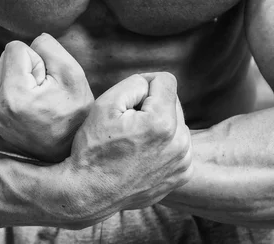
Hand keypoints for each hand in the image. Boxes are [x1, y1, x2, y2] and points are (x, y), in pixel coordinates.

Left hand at [0, 33, 93, 162]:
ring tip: (37, 101)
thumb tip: (33, 39)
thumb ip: (50, 48)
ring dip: (21, 78)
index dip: (37, 60)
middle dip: (27, 68)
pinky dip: (14, 89)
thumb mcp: (73, 76)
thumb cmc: (74, 115)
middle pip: (5, 57)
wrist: (66, 152)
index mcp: (12, 96)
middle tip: (43, 93)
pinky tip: (28, 106)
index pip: (15, 48)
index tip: (46, 83)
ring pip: (2, 69)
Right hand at [67, 72, 192, 210]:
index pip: (166, 80)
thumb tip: (151, 84)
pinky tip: (141, 154)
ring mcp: (183, 161)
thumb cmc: (93, 148)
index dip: (144, 82)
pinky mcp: (182, 174)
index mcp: (162, 122)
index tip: (128, 98)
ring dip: (158, 125)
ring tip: (133, 141)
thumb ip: (134, 84)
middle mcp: (180, 142)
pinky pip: (177, 145)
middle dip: (151, 106)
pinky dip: (163, 145)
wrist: (89, 192)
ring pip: (176, 124)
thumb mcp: (105, 105)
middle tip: (126, 124)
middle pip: (172, 102)